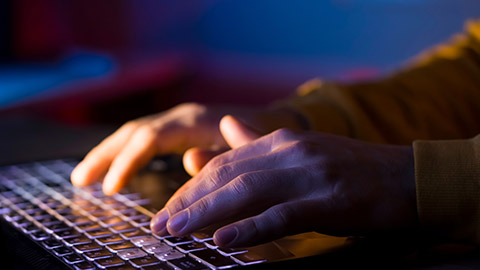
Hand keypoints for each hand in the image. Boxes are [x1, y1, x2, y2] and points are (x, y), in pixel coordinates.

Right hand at [71, 103, 302, 194]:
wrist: (275, 121)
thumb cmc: (262, 139)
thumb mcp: (246, 150)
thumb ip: (221, 155)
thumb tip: (188, 161)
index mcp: (194, 121)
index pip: (150, 138)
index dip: (128, 162)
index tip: (111, 188)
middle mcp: (181, 117)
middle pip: (133, 132)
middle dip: (105, 155)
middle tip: (80, 181)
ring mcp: (177, 120)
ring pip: (133, 132)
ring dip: (107, 152)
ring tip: (83, 177)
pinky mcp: (177, 128)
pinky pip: (143, 137)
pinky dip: (123, 152)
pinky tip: (112, 168)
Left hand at [151, 116, 416, 247]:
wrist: (407, 178)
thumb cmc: (350, 169)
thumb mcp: (302, 150)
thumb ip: (259, 141)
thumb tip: (224, 128)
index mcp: (281, 139)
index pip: (224, 161)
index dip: (192, 186)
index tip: (169, 208)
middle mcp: (290, 150)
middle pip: (227, 175)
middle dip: (189, 200)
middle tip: (160, 224)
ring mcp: (310, 174)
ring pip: (246, 192)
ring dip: (206, 213)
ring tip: (176, 231)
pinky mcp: (329, 200)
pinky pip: (281, 215)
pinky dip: (250, 228)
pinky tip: (223, 240)